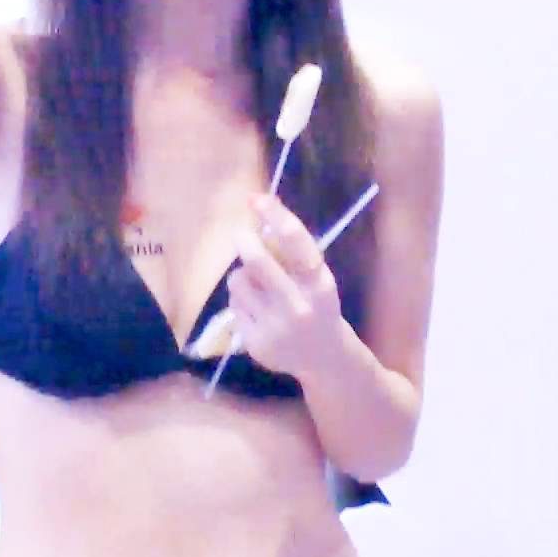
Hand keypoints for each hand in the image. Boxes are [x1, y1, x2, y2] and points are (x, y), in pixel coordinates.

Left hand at [227, 194, 343, 380]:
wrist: (324, 358)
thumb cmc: (317, 307)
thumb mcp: (317, 281)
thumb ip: (294, 255)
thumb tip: (263, 215)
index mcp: (320, 285)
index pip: (297, 243)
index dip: (275, 215)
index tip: (256, 199)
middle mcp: (300, 306)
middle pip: (258, 262)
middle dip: (245, 242)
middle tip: (241, 235)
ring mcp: (276, 327)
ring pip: (239, 282)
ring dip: (242, 277)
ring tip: (256, 287)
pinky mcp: (256, 343)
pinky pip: (234, 305)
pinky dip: (240, 302)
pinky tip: (257, 312)